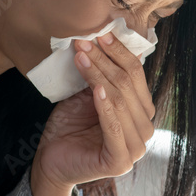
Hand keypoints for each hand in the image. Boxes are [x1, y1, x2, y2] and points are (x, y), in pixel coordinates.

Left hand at [32, 31, 156, 190]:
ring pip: (120, 102)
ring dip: (100, 76)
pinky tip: (97, 90)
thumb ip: (103, 75)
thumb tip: (106, 36)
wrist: (51, 160)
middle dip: (105, 60)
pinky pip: (115, 128)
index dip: (118, 52)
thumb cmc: (70, 125)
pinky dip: (105, 107)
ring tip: (82, 56)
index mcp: (142, 111)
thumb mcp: (89, 93)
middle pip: (128, 86)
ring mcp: (136, 148)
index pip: (136, 75)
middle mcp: (145, 129)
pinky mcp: (121, 162)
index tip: (100, 33)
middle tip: (85, 41)